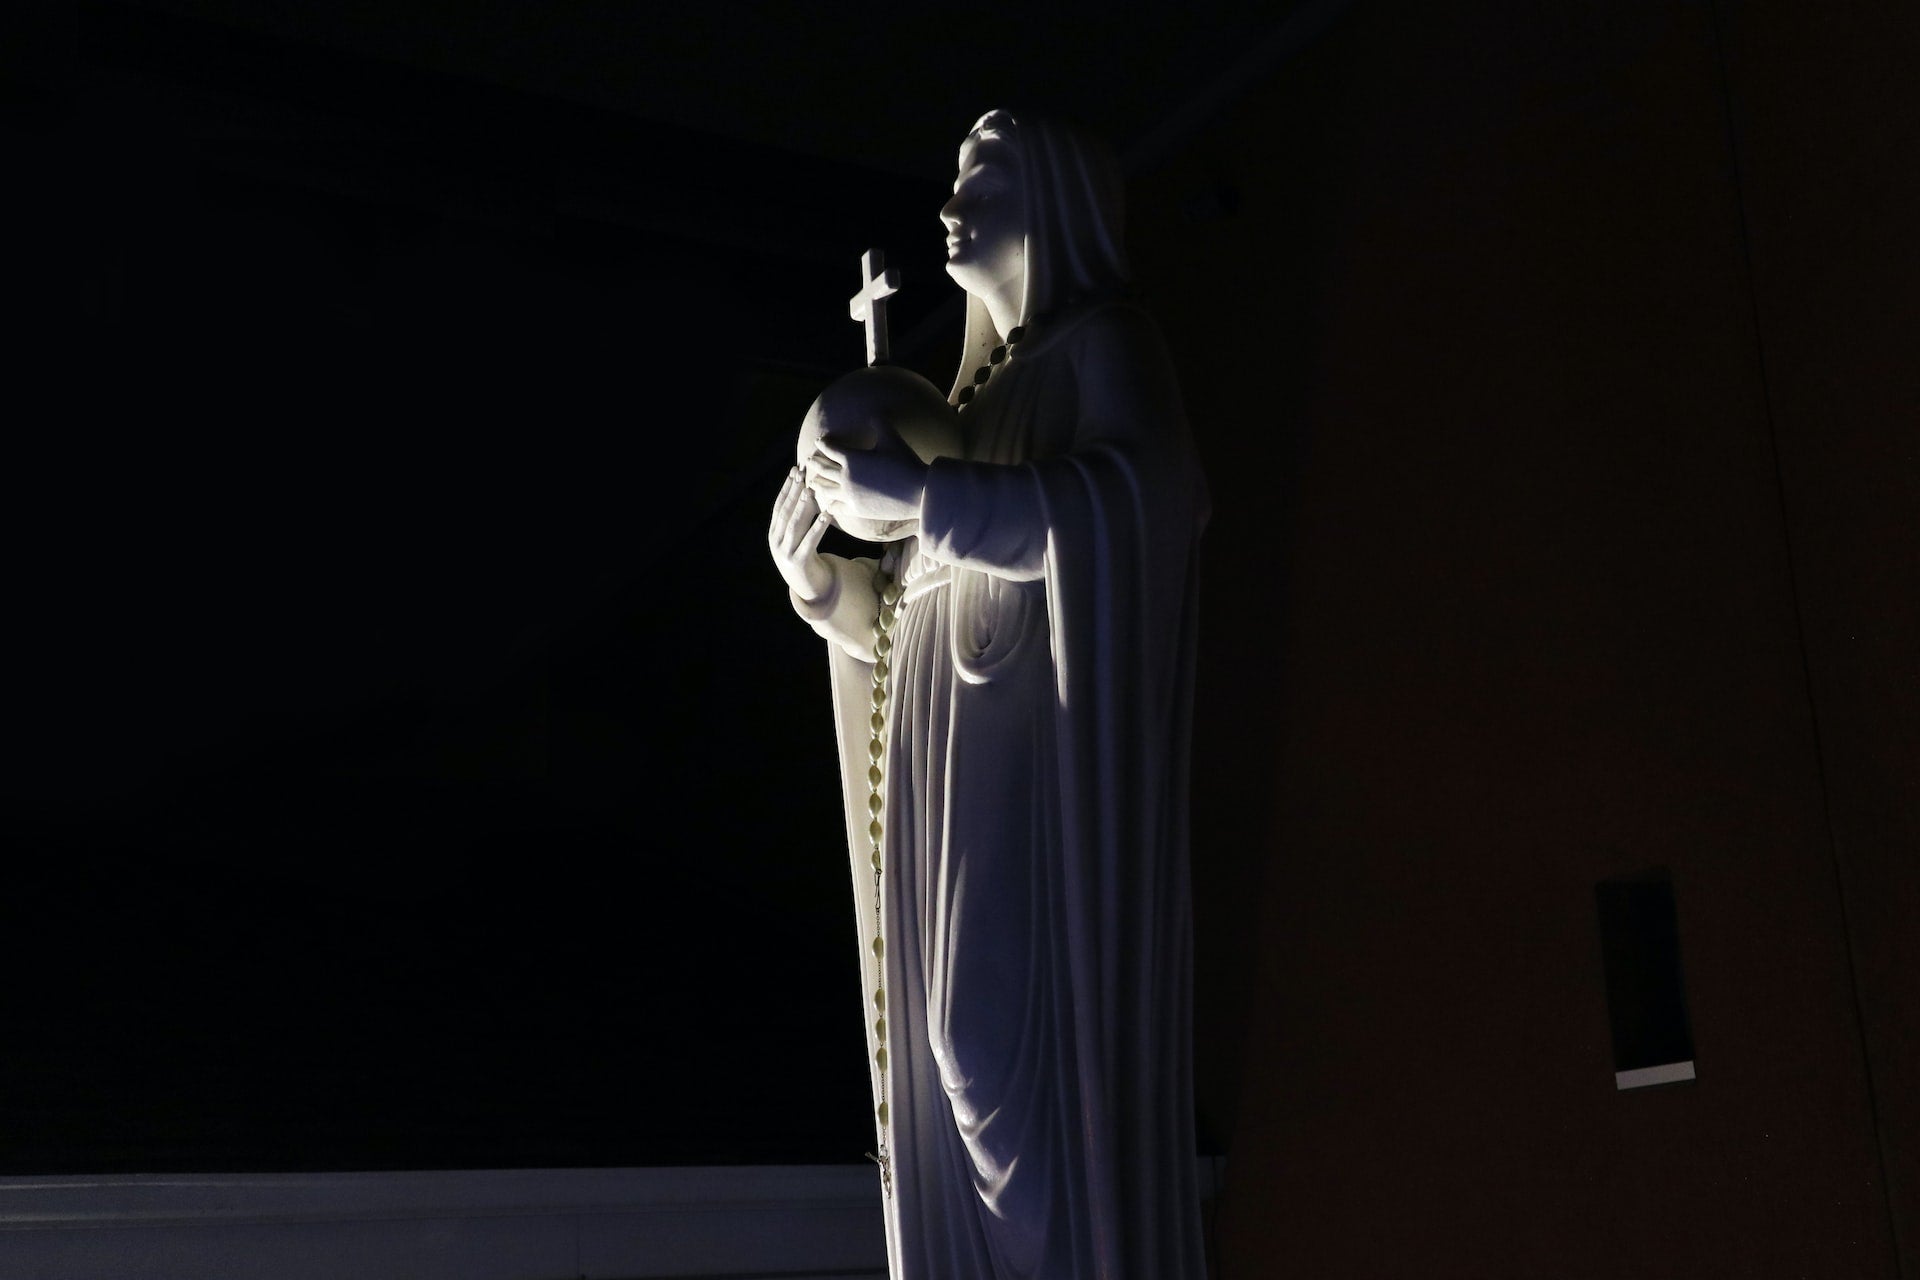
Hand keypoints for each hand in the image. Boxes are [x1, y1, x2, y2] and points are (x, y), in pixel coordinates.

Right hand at [769, 465, 832, 601]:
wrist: (810, 590)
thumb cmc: (806, 558)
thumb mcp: (798, 538)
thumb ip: (799, 520)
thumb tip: (808, 491)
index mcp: (774, 534)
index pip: (779, 506)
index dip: (787, 487)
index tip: (794, 470)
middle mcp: (776, 542)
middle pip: (785, 512)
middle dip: (794, 491)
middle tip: (803, 473)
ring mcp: (786, 553)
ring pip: (794, 525)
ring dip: (802, 506)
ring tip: (810, 490)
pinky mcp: (799, 562)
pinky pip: (809, 542)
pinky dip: (818, 528)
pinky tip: (826, 515)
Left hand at [809, 426, 927, 527]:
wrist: (917, 492)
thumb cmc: (906, 463)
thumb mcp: (892, 439)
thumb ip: (880, 423)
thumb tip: (874, 412)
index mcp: (851, 458)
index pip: (829, 448)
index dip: (823, 443)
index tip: (819, 441)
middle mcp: (846, 477)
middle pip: (822, 468)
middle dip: (815, 462)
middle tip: (809, 459)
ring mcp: (849, 495)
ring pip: (825, 489)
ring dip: (817, 484)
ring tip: (811, 483)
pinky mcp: (856, 510)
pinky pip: (836, 507)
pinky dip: (828, 505)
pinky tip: (826, 505)